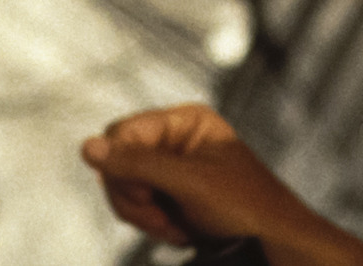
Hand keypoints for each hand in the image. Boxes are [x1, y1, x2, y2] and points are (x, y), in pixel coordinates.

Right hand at [81, 103, 362, 265]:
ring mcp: (173, 168)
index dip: (123, 167)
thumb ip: (138, 163)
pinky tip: (181, 230)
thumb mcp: (189, 182)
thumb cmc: (246, 206)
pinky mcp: (172, 194)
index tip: (149, 193)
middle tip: (166, 214)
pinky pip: (138, 207)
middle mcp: (177, 139)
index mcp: (186, 121)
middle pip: (116, 163)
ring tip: (179, 225)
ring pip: (123, 189)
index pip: (121, 133)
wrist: (274, 242)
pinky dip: (154, 225)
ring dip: (146, 217)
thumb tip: (88, 146)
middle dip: (136, 198)